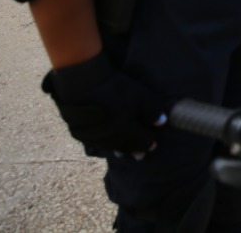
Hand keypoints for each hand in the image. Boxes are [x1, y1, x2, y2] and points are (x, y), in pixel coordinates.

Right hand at [42, 53, 164, 154]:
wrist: (82, 83)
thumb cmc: (115, 88)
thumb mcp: (140, 96)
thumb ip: (153, 111)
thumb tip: (161, 123)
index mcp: (126, 129)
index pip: (141, 140)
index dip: (148, 143)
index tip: (153, 146)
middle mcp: (109, 137)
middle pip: (124, 146)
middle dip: (133, 150)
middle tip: (140, 156)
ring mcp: (93, 137)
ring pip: (109, 146)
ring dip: (118, 149)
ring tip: (123, 153)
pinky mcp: (79, 133)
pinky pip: (94, 142)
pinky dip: (102, 144)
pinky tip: (105, 143)